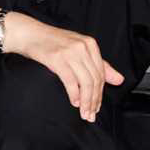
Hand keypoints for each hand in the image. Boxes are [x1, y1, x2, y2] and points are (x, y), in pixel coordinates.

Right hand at [4, 14, 122, 122]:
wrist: (30, 34)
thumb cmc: (53, 43)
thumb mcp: (79, 50)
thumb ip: (100, 65)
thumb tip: (119, 80)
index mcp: (91, 44)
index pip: (101, 74)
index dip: (100, 93)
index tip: (97, 107)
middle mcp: (83, 47)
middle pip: (95, 79)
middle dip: (94, 100)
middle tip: (91, 115)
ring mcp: (71, 52)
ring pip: (85, 82)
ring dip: (86, 101)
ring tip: (84, 113)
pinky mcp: (58, 59)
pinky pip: (71, 81)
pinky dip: (74, 95)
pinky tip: (74, 103)